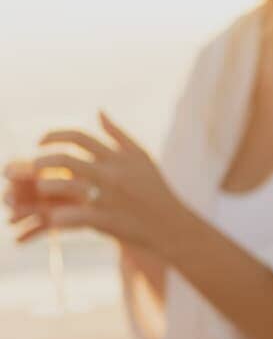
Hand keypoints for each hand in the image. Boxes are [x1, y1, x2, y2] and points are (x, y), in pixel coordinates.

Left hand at [7, 113, 184, 252]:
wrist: (172, 227)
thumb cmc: (155, 190)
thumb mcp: (141, 157)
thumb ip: (118, 134)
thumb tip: (98, 111)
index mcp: (117, 157)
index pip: (78, 137)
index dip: (53, 136)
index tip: (40, 143)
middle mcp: (112, 174)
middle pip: (65, 159)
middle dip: (42, 162)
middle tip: (35, 167)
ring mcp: (109, 198)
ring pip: (65, 186)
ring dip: (47, 186)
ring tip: (42, 190)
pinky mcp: (107, 221)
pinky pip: (75, 217)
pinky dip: (60, 217)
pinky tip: (54, 217)